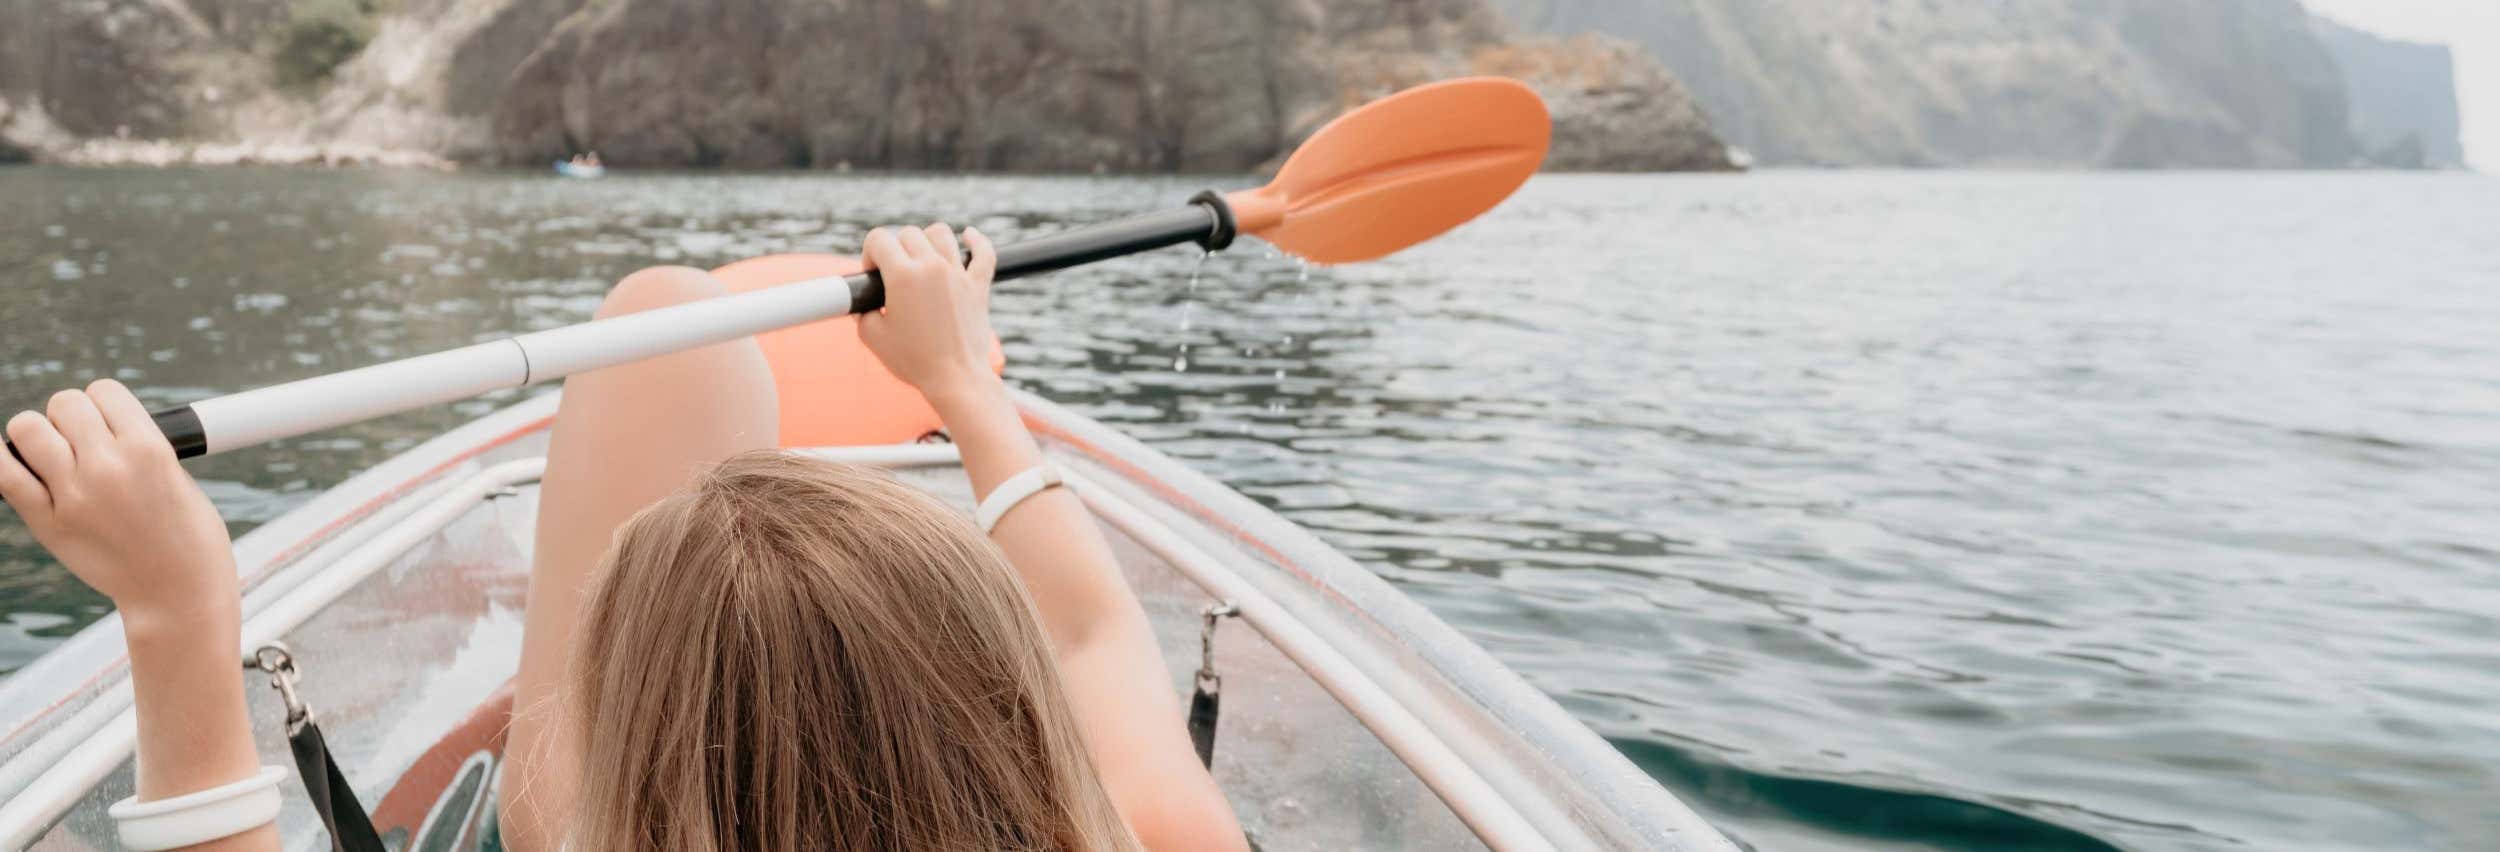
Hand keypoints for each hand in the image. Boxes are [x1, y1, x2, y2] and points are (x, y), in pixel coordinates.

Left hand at [0, 380, 237, 629]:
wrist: (177, 593)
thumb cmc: (187, 537)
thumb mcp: (177, 478)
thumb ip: (137, 447)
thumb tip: (94, 423)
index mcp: (149, 449)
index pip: (105, 391)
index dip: (105, 404)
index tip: (109, 423)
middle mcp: (108, 466)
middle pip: (64, 404)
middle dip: (71, 417)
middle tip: (82, 442)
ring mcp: (74, 495)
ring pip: (28, 428)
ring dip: (38, 435)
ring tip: (54, 456)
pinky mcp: (47, 522)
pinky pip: (3, 474)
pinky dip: (4, 461)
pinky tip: (17, 463)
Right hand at [857, 223, 1000, 398]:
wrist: (955, 380)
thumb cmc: (913, 361)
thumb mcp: (872, 336)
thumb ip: (862, 310)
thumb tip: (866, 300)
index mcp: (903, 275)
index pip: (879, 238)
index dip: (870, 254)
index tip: (874, 275)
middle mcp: (932, 267)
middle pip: (909, 234)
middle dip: (896, 250)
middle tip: (895, 277)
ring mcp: (959, 274)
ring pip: (942, 234)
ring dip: (927, 241)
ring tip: (923, 260)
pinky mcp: (979, 286)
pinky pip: (984, 252)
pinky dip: (977, 241)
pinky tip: (969, 236)